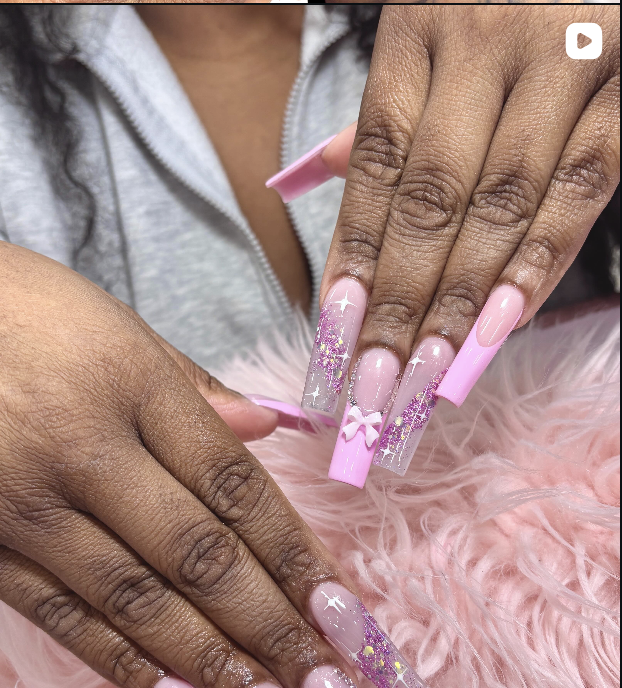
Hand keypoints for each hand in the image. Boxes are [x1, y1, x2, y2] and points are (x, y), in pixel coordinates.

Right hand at [0, 243, 425, 687]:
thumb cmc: (25, 314)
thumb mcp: (117, 327)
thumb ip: (195, 386)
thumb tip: (271, 430)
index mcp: (131, 384)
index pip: (235, 487)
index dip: (296, 556)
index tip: (344, 612)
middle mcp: (83, 451)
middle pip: (199, 556)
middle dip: (273, 631)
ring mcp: (27, 506)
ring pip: (138, 603)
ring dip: (215, 670)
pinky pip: (65, 620)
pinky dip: (129, 669)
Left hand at [299, 4, 617, 480]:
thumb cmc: (493, 5)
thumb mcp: (427, 37)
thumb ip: (385, 114)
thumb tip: (310, 178)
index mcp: (420, 29)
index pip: (378, 167)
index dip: (357, 255)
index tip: (336, 333)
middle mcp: (486, 43)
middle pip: (433, 198)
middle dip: (401, 301)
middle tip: (376, 381)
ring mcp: (564, 61)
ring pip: (503, 204)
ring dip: (462, 301)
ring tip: (428, 374)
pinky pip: (583, 186)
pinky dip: (541, 262)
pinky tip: (501, 324)